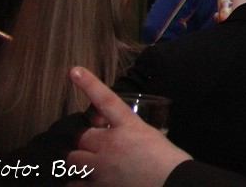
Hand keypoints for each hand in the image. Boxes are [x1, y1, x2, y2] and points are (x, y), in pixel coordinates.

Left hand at [67, 67, 189, 186]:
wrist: (172, 182)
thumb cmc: (168, 160)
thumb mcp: (152, 136)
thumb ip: (131, 132)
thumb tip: (116, 134)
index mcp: (129, 126)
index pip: (106, 100)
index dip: (89, 84)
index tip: (75, 71)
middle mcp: (112, 143)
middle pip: (82, 137)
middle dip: (87, 141)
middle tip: (96, 147)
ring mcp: (102, 166)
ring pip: (73, 159)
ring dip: (79, 161)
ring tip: (89, 165)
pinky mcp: (98, 186)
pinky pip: (74, 183)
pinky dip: (77, 182)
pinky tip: (85, 181)